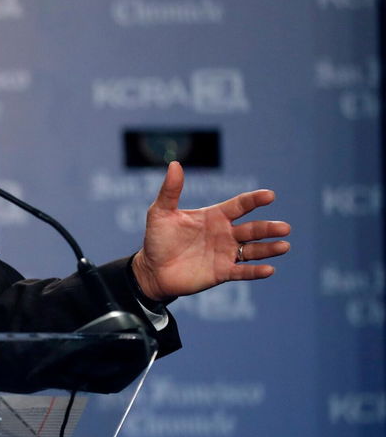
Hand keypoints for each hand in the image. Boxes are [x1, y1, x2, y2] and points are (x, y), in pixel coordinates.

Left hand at [131, 162, 290, 301]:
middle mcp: (225, 233)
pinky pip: (242, 271)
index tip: (269, 195)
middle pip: (252, 229)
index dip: (254, 200)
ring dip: (269, 249)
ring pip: (253, 250)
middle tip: (285, 228)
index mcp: (214, 216)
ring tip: (284, 246)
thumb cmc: (157, 239)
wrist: (152, 270)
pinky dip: (255, 271)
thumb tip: (175, 164)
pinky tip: (269, 270)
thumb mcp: (161, 213)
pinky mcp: (222, 272)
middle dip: (268, 228)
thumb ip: (170, 190)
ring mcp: (226, 253)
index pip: (240, 205)